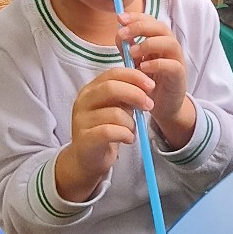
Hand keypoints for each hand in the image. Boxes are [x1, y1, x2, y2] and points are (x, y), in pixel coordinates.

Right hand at [55, 67, 154, 201]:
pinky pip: (110, 132)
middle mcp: (83, 101)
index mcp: (91, 89)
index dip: (134, 76)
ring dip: (131, 122)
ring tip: (132, 130)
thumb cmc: (105, 129)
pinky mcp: (85, 138)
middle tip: (149, 105)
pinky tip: (128, 139)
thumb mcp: (116, 108)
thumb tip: (147, 86)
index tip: (151, 85)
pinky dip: (125, 135)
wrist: (88, 159)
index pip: (112, 73)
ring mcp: (81, 119)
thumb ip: (126, 96)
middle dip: (135, 95)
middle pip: (111, 88)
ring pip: (115, 113)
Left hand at [117, 13, 195, 150]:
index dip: (136, 16)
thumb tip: (119, 33)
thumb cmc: (148, 82)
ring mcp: (176, 61)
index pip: (150, 21)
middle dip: (140, 27)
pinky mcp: (179, 77)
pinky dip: (157, 64)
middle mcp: (169, 48)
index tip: (120, 18)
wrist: (161, 107)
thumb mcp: (134, 63)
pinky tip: (143, 67)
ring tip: (132, 52)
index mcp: (158, 41)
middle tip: (123, 33)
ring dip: (149, 44)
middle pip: (161, 27)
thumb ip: (127, 48)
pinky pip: (172, 65)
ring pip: (170, 43)